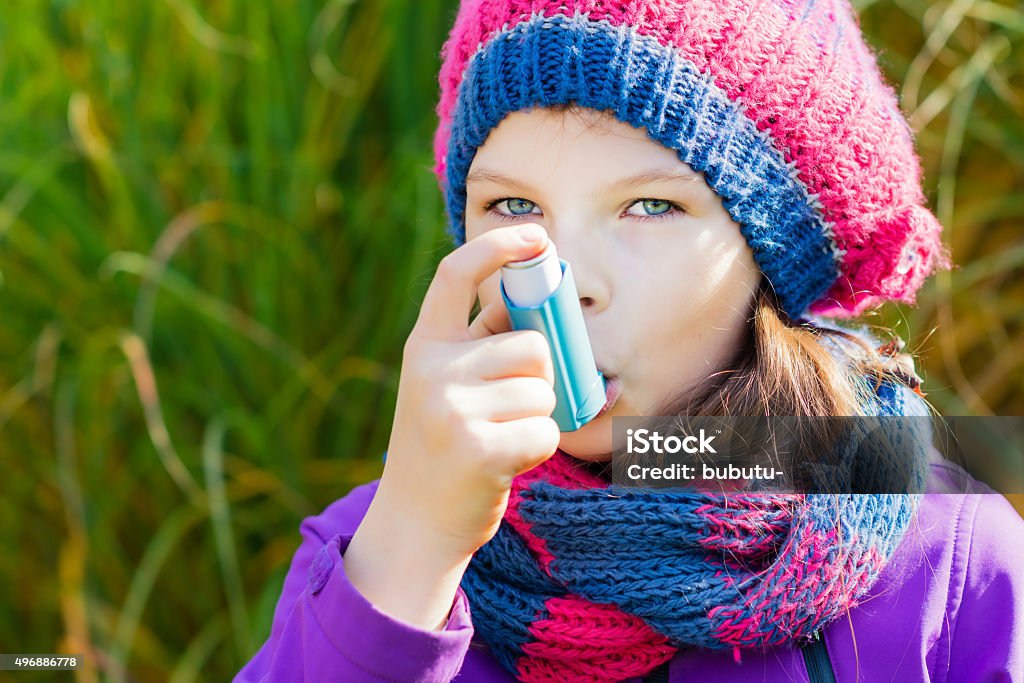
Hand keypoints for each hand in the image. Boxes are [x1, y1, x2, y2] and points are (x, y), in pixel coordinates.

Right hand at [378, 223, 560, 558]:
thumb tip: (538, 303)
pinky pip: (545, 428)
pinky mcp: (478, 448)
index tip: (536, 236)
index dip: (498, 246)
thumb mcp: (443, 387)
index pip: (456, 275)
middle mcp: (432, 369)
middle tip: (513, 407)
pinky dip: (540, 446)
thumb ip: (481, 345)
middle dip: (540, 375)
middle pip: (530, 345)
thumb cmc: (444, 450)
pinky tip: (508, 462)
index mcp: (424, 346)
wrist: (414, 524)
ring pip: (543, 388)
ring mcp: (452, 408)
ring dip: (539, 416)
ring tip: (502, 438)